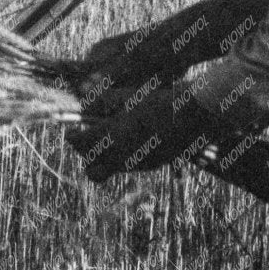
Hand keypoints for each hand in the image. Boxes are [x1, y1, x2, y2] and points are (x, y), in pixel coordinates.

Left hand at [67, 83, 215, 184]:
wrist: (196, 115)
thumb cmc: (161, 100)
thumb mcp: (129, 98)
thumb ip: (105, 103)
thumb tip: (85, 105)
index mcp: (112, 136)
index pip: (80, 145)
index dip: (73, 138)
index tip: (72, 131)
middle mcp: (122, 156)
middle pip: (91, 170)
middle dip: (86, 156)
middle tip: (88, 140)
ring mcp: (138, 164)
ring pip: (110, 172)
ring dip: (104, 160)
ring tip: (108, 141)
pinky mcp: (153, 166)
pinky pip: (128, 167)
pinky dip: (123, 158)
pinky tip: (131, 142)